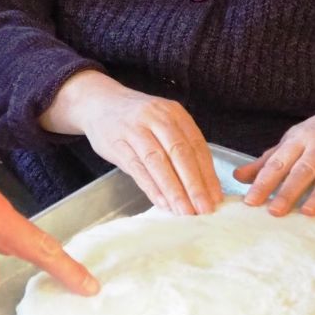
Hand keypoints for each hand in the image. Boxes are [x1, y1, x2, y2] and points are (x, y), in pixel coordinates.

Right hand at [40, 71, 222, 214]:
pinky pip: (137, 168)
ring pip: (158, 162)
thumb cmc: (137, 118)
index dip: (208, 173)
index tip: (216, 197)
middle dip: (194, 184)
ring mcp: (135, 129)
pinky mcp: (116, 142)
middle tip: (204, 209)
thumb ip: (180, 146)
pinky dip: (151, 187)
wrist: (98, 102)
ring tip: (185, 212)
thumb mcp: (162, 121)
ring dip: (173, 190)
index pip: (196, 145)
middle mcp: (156, 118)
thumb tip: (202, 184)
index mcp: (174, 113)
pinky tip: (162, 203)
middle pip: (180, 153)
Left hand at [233, 98, 314, 216]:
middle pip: (303, 169)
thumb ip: (268, 160)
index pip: (278, 163)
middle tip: (274, 212)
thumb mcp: (294, 141)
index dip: (263, 182)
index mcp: (299, 139)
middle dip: (288, 190)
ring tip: (309, 211)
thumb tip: (238, 177)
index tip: (250, 201)